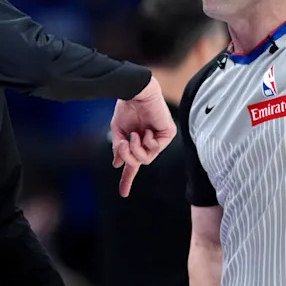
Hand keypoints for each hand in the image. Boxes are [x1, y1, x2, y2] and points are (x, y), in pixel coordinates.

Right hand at [110, 77, 176, 196]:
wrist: (135, 92)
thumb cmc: (126, 107)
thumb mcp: (118, 130)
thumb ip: (119, 148)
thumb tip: (117, 164)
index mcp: (137, 141)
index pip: (133, 164)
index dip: (127, 179)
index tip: (123, 193)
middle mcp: (149, 141)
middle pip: (138, 162)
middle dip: (128, 157)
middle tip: (122, 145)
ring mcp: (159, 138)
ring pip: (147, 159)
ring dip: (136, 150)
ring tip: (134, 136)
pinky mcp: (168, 133)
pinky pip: (156, 149)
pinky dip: (148, 142)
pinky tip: (146, 131)